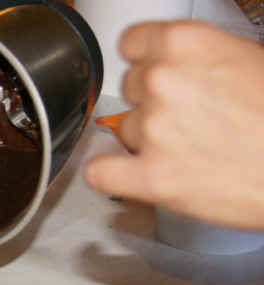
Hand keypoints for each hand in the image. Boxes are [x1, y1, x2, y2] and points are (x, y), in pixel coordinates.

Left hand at [84, 21, 263, 229]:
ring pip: (125, 129)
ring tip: (190, 148)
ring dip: (147, 139)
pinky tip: (130, 172)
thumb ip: (202, 59)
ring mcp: (154, 129)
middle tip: (189, 117)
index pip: (132, 42)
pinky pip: (100, 172)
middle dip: (152, 100)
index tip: (154, 71)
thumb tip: (178, 66)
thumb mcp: (249, 59)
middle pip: (129, 87)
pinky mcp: (152, 176)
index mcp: (187, 43)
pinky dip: (110, 173)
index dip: (144, 60)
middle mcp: (163, 80)